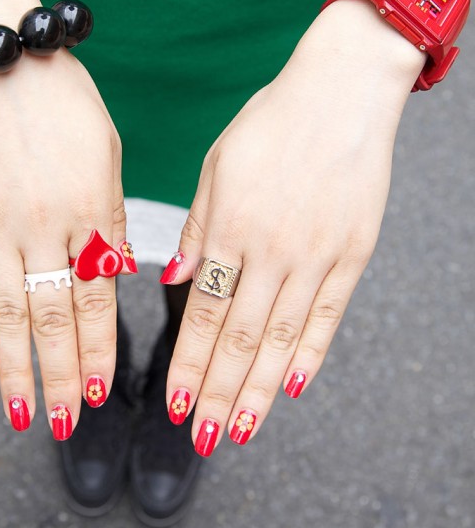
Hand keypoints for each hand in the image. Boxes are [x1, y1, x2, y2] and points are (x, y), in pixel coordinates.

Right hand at [0, 44, 127, 436]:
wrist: (2, 56)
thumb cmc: (66, 102)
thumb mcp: (108, 154)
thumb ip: (111, 218)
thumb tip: (114, 274)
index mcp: (93, 206)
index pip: (99, 297)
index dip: (101, 348)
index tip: (104, 389)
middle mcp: (45, 223)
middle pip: (54, 317)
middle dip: (62, 377)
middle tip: (65, 421)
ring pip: (8, 313)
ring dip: (18, 368)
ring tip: (24, 411)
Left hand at [163, 0, 425, 454]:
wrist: (341, 92)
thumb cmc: (272, 122)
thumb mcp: (218, 164)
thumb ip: (197, 227)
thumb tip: (175, 280)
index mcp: (229, 226)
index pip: (202, 313)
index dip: (188, 363)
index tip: (173, 402)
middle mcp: (271, 249)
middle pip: (240, 337)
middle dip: (217, 392)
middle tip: (202, 435)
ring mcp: (316, 254)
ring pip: (283, 338)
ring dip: (259, 390)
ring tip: (240, 430)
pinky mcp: (353, 253)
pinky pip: (329, 316)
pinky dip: (310, 354)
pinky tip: (294, 387)